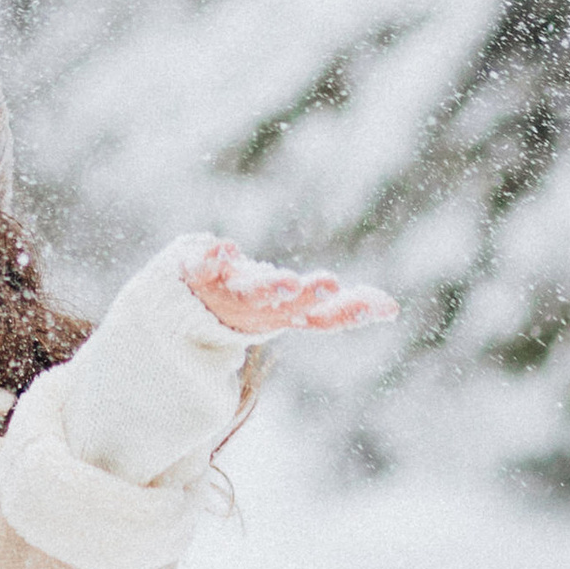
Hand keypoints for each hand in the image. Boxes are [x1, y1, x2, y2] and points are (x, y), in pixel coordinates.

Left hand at [180, 234, 397, 336]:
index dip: (346, 313)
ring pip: (247, 293)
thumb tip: (393, 307)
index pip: (320, 320)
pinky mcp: (197, 273)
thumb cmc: (250, 306)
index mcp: (285, 316)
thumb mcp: (296, 307)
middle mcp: (257, 310)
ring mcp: (226, 293)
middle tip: (328, 283)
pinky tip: (224, 248)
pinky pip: (202, 266)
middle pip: (283, 308)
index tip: (377, 305)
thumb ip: (342, 307)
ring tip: (286, 280)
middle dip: (305, 296)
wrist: (176, 318)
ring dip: (266, 287)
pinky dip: (211, 259)